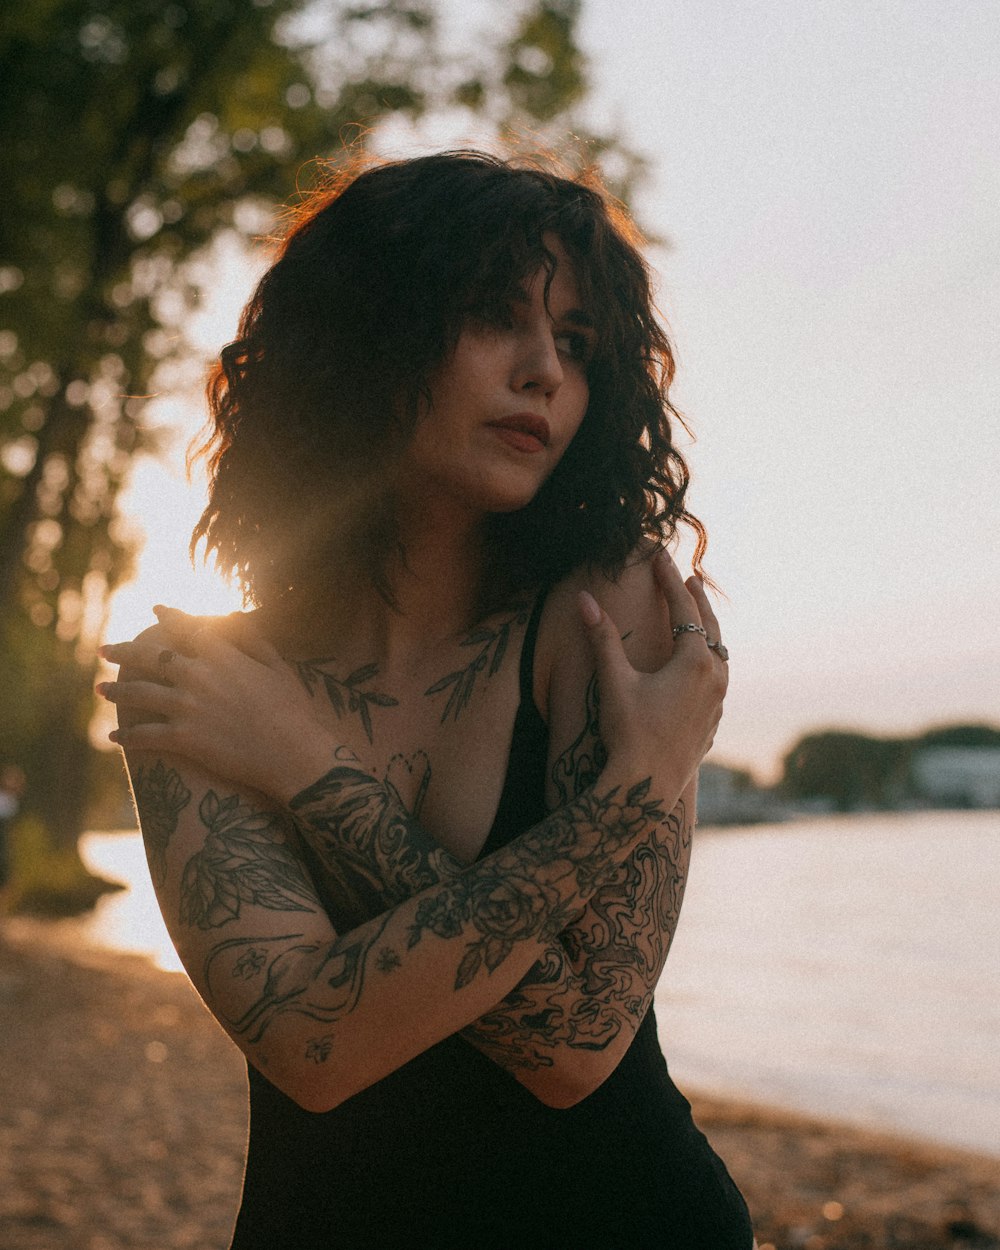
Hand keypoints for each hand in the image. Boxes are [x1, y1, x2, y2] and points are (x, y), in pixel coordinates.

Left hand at [98, 609, 340, 803]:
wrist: (293, 753)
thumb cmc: (293, 709)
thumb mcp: (278, 666)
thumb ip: (253, 638)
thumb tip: (233, 614)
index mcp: (222, 655)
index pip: (186, 629)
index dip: (168, 617)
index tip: (155, 610)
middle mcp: (199, 676)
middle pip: (150, 658)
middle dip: (123, 652)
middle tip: (104, 650)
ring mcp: (188, 708)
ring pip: (140, 694)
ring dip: (116, 691)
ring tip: (100, 689)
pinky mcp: (185, 739)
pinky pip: (146, 735)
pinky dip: (127, 736)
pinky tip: (113, 736)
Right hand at [578, 550, 726, 795]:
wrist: (647, 787)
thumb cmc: (629, 733)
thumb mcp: (614, 681)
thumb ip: (602, 637)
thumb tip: (584, 599)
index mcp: (695, 661)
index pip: (684, 608)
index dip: (669, 580)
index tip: (660, 557)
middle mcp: (715, 678)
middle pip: (711, 627)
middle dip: (697, 599)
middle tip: (690, 577)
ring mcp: (718, 702)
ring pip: (719, 654)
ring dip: (707, 631)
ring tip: (697, 617)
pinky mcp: (713, 722)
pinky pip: (717, 680)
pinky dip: (708, 661)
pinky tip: (698, 667)